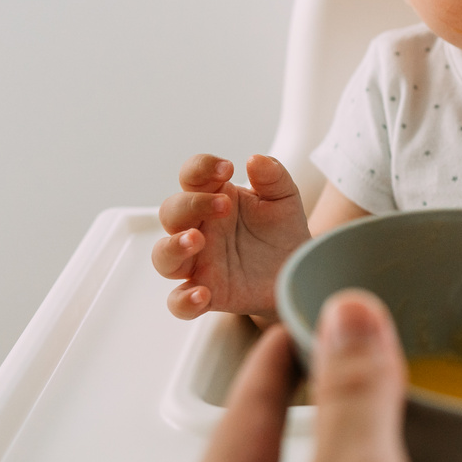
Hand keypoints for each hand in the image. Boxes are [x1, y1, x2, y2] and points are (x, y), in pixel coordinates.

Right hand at [152, 154, 311, 319]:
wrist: (298, 271)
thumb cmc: (282, 231)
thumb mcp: (284, 199)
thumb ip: (273, 177)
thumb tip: (255, 160)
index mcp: (213, 198)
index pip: (191, 176)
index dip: (201, 168)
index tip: (228, 168)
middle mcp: (199, 228)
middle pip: (170, 212)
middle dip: (191, 205)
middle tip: (224, 206)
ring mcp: (199, 262)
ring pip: (163, 255)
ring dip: (174, 246)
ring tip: (197, 241)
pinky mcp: (207, 293)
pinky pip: (178, 301)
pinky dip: (182, 300)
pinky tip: (201, 294)